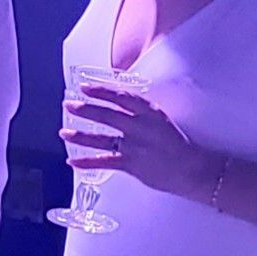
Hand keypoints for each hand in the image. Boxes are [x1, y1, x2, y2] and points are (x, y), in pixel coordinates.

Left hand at [64, 87, 209, 200]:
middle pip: (107, 115)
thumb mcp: (161, 121)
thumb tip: (120, 109)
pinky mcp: (132, 164)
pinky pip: (104, 161)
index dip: (101, 91)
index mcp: (149, 112)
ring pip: (102, 138)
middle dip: (85, 109)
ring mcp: (134, 145)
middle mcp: (140, 126)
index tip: (86, 87)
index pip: (122, 97)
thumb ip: (141, 115)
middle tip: (69, 104)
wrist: (192, 168)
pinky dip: (87, 161)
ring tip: (63, 132)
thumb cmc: (178, 145)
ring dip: (80, 135)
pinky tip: (72, 160)